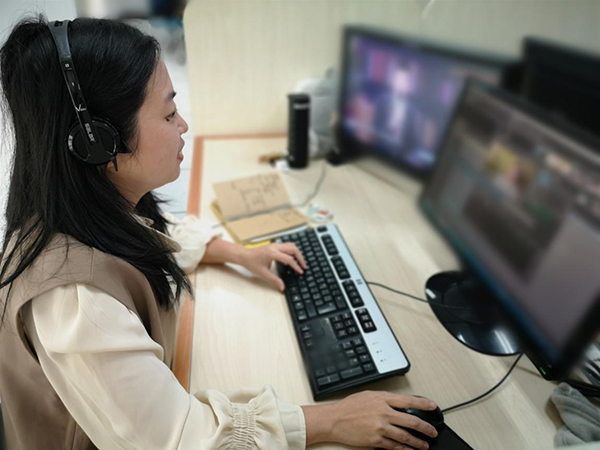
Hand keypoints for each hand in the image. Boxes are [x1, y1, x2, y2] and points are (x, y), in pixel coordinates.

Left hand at [238, 243, 306, 290]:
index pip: (289, 259)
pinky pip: (287, 246)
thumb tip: (282, 287)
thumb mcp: (263, 273)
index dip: (296, 266)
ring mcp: (275, 245)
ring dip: (297, 253)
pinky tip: (292, 259)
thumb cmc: (251, 263)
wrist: (244, 255)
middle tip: (303, 266)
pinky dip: (292, 251)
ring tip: (300, 262)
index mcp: (272, 253)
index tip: (300, 271)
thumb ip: (274, 280)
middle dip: (300, 257)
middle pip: (293, 249)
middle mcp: (275, 247)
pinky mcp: (274, 245)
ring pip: (291, 245)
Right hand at [303, 391, 438, 448]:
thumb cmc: (349, 407)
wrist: (335, 419)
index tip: (433, 406)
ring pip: (405, 436)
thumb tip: (399, 403)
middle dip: (425, 428)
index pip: (409, 400)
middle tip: (432, 432)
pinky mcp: (376, 440)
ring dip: (417, 442)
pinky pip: (394, 447)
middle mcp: (384, 413)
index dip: (424, 403)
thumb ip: (385, 399)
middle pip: (411, 420)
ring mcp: (381, 427)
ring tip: (424, 445)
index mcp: (383, 399)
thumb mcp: (368, 395)